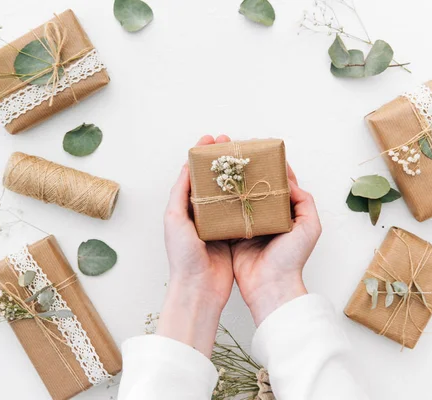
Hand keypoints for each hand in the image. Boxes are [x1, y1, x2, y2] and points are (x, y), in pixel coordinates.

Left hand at [157, 135, 233, 356]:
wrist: (199, 288)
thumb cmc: (183, 256)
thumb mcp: (175, 219)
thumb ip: (180, 193)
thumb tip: (187, 166)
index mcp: (184, 208)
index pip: (193, 174)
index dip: (201, 154)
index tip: (212, 139)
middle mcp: (201, 214)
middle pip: (212, 180)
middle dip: (221, 160)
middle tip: (232, 144)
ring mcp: (218, 224)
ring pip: (228, 193)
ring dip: (236, 175)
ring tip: (246, 159)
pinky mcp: (232, 234)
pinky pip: (241, 210)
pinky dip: (247, 196)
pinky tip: (256, 186)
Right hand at [231, 164, 321, 325]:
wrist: (270, 285)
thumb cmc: (292, 258)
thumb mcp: (309, 226)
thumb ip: (304, 201)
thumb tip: (289, 181)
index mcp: (287, 212)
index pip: (281, 182)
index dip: (272, 165)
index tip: (262, 149)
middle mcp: (268, 216)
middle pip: (258, 186)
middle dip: (250, 170)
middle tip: (239, 153)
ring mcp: (250, 224)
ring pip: (241, 197)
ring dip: (235, 182)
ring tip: (225, 165)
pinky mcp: (234, 233)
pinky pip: (227, 214)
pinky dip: (222, 201)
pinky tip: (215, 187)